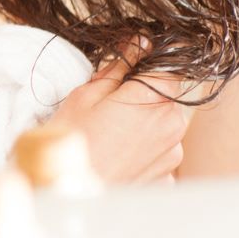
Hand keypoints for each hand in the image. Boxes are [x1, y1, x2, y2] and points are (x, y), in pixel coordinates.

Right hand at [48, 38, 192, 183]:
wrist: (65, 194)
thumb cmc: (71, 142)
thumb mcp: (86, 95)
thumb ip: (119, 68)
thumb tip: (140, 43)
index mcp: (155, 100)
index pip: (170, 67)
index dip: (150, 65)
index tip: (130, 70)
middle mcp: (173, 127)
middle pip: (165, 98)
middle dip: (142, 98)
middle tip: (107, 110)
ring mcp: (172, 156)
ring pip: (163, 127)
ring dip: (143, 127)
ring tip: (110, 139)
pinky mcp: (167, 178)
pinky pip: (159, 156)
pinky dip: (142, 154)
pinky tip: (117, 158)